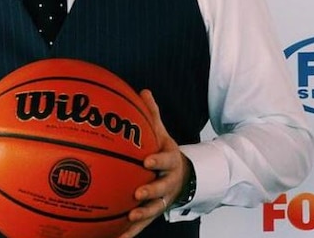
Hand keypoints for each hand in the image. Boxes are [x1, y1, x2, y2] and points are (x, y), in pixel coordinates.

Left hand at [119, 89, 191, 237]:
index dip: (158, 161)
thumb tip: (143, 90)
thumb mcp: (162, 133)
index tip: (147, 161)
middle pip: (162, 189)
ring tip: (130, 218)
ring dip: (143, 215)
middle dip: (151, 191)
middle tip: (138, 193)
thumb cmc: (165, 151)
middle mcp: (169, 182)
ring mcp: (162, 199)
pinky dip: (131, 232)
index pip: (166, 160)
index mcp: (170, 161)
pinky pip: (142, 224)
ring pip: (155, 209)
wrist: (183, 176)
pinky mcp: (154, 212)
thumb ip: (152, 115)